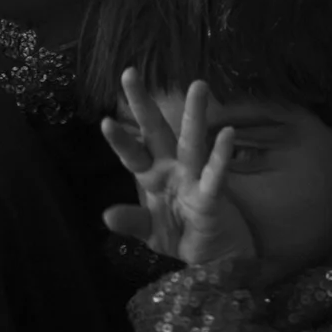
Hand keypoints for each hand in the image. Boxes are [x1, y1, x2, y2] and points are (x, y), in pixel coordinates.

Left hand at [99, 73, 255, 265]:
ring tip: (198, 85)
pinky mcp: (213, 196)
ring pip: (192, 142)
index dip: (120, 139)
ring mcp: (194, 179)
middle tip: (129, 73)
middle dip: (143, 105)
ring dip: (195, 115)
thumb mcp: (150, 232)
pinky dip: (220, 156)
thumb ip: (132, 222)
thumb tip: (106, 216)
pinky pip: (215, 174)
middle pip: (156, 132)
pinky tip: (226, 133)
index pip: (132, 153)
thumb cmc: (182, 236)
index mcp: (152, 177)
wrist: (216, 258)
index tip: (105, 120)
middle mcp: (172, 170)